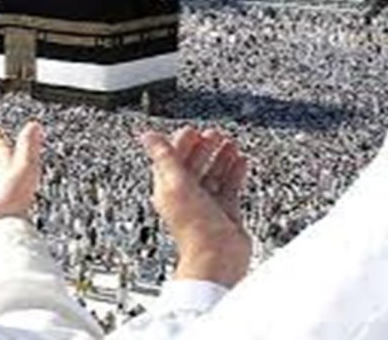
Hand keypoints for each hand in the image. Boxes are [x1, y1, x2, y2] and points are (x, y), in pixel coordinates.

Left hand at [140, 126, 250, 286]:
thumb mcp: (176, 183)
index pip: (173, 160)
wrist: (217, 256)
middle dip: (204, 148)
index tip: (193, 130)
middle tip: (215, 134)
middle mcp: (186, 197)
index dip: (182, 144)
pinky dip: (235, 172)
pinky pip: (229, 187)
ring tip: (230, 143)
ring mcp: (206, 205)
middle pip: (194, 165)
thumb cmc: (194, 226)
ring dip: (221, 157)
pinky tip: (240, 161)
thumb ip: (164, 157)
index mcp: (168, 189)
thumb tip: (147, 136)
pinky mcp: (225, 212)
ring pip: (213, 174)